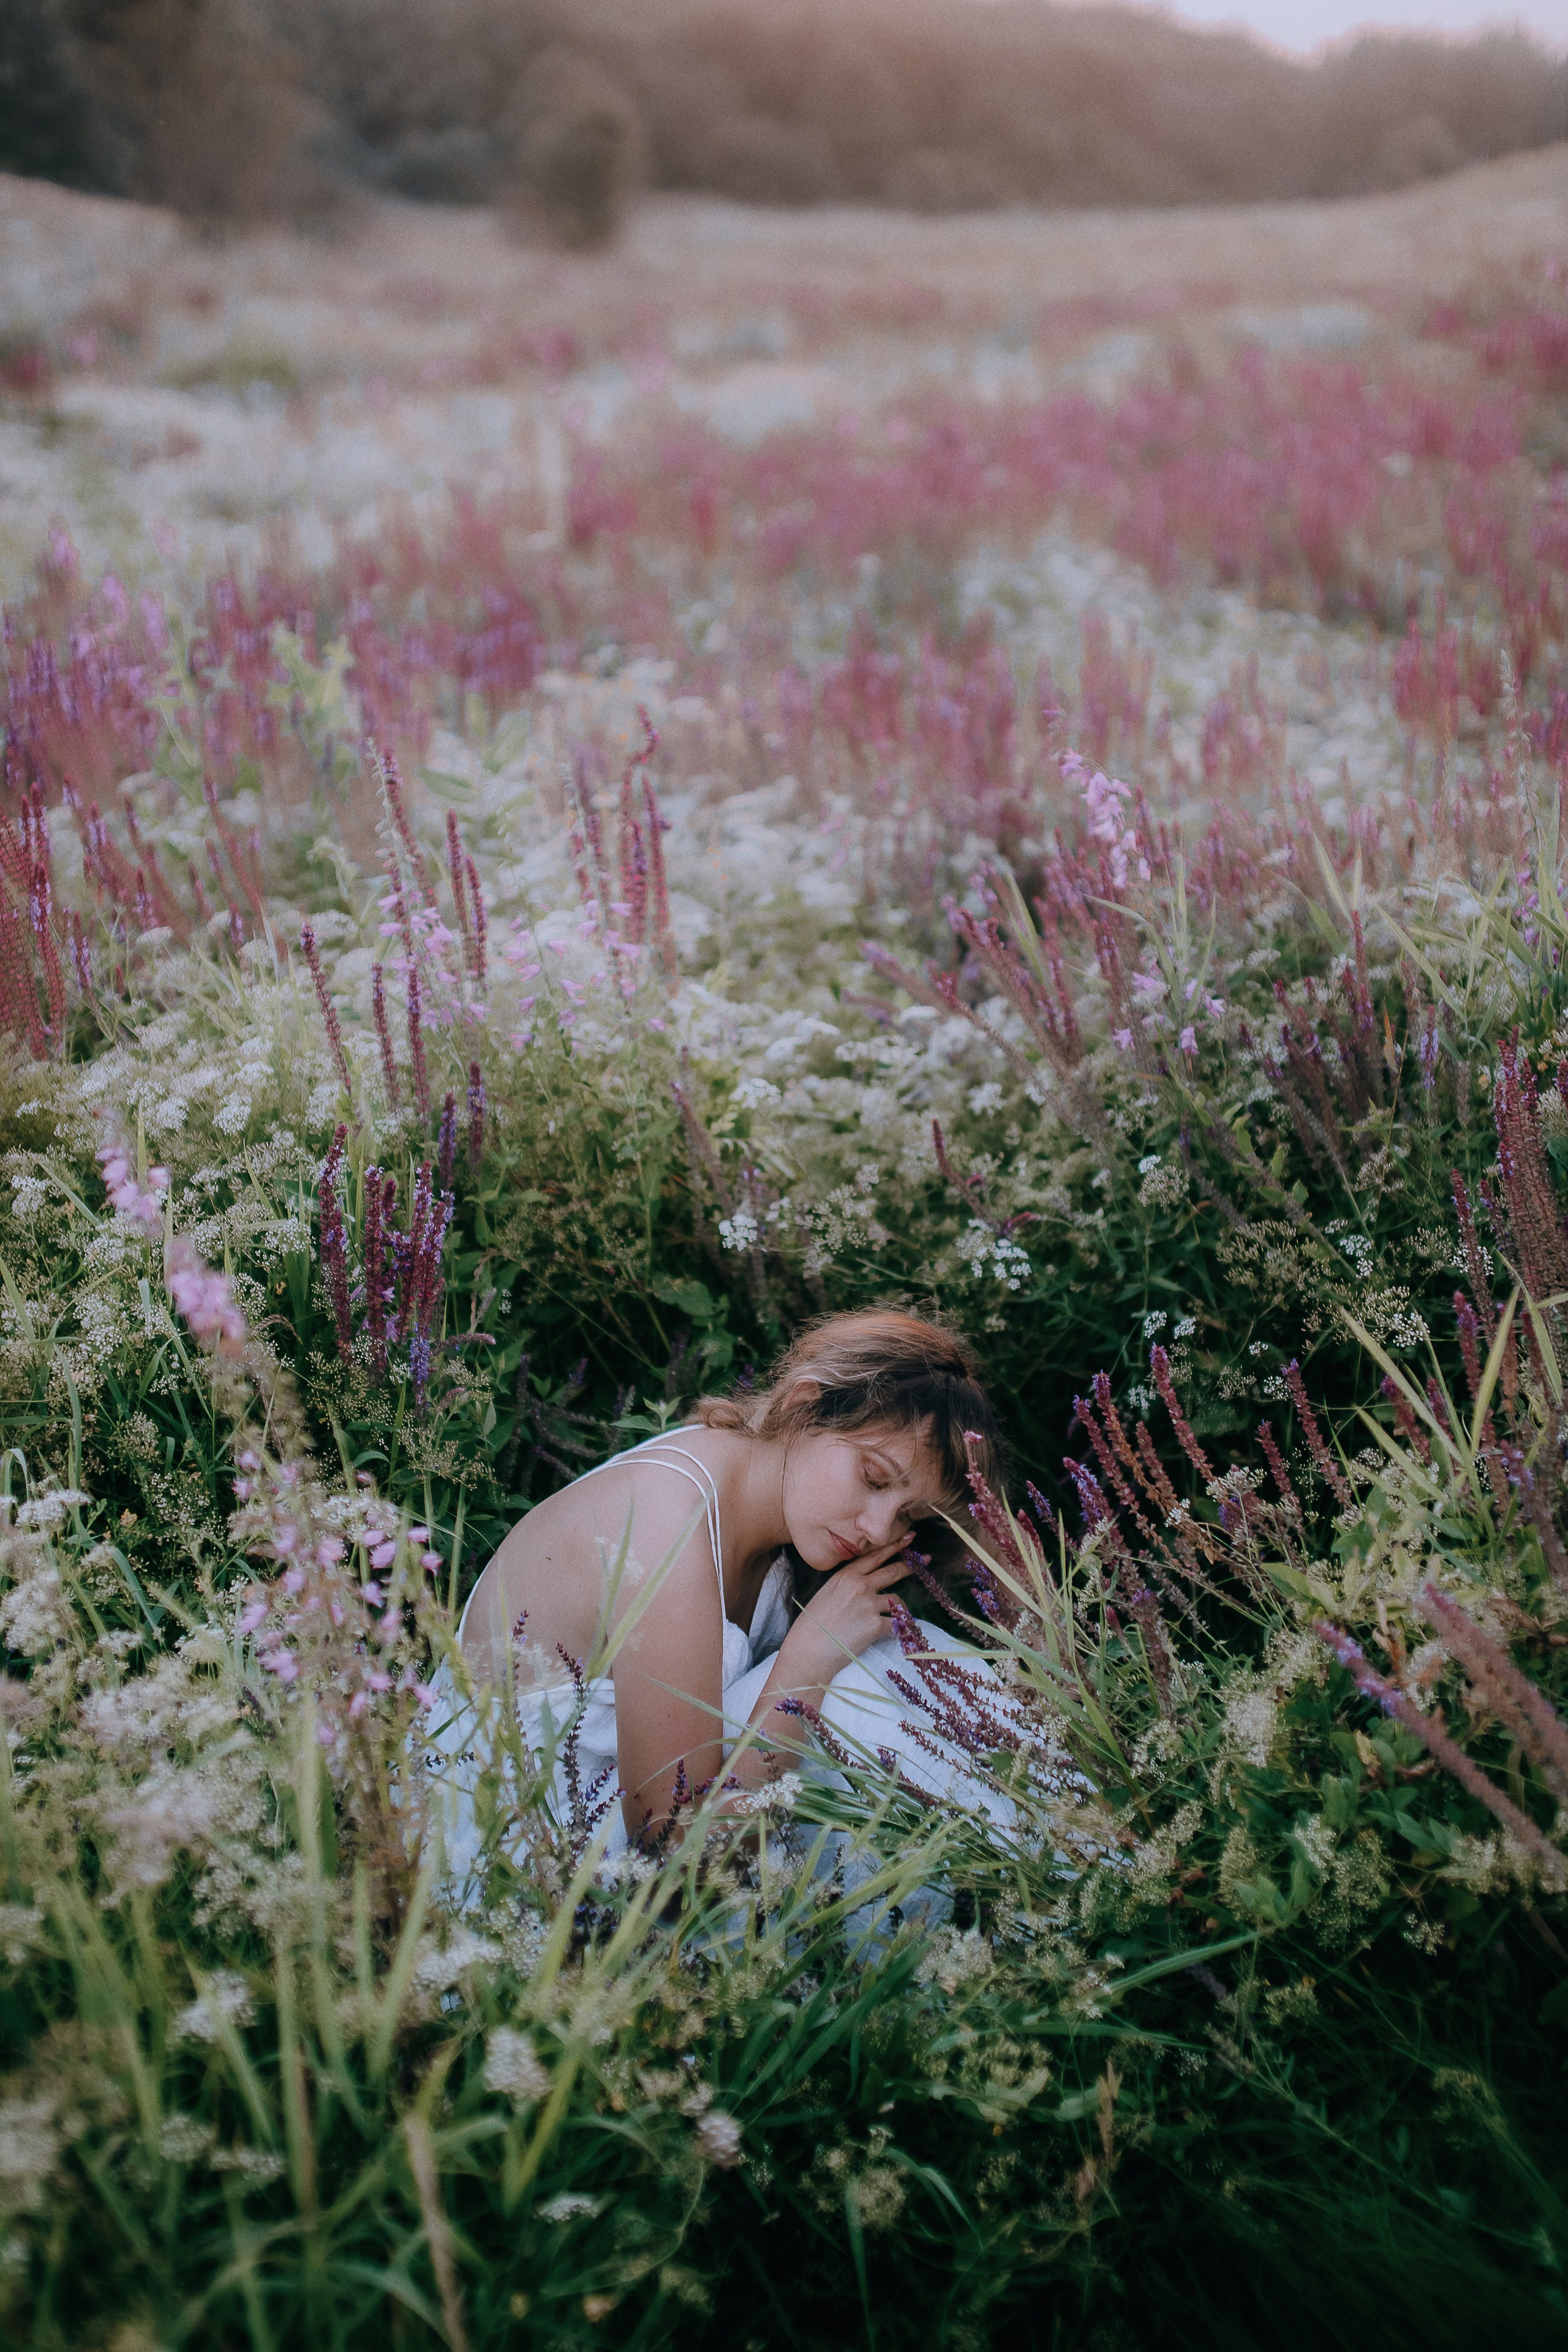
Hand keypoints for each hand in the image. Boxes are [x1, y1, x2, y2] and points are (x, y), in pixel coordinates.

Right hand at [777, 1539, 907, 1690]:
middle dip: (911, 1566)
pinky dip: (898, 1630)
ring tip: (899, 1617)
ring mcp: (869, 1605)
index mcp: (846, 1576)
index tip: (908, 1538)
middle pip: (892, 1571)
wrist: (808, 1650)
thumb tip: (866, 1584)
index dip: (893, 1546)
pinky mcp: (875, 1625)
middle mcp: (860, 1586)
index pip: (874, 1556)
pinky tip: (896, 1634)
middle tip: (925, 1560)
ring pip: (897, 1601)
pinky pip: (896, 1625)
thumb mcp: (828, 1594)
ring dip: (900, 1609)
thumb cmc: (813, 1625)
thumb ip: (847, 1585)